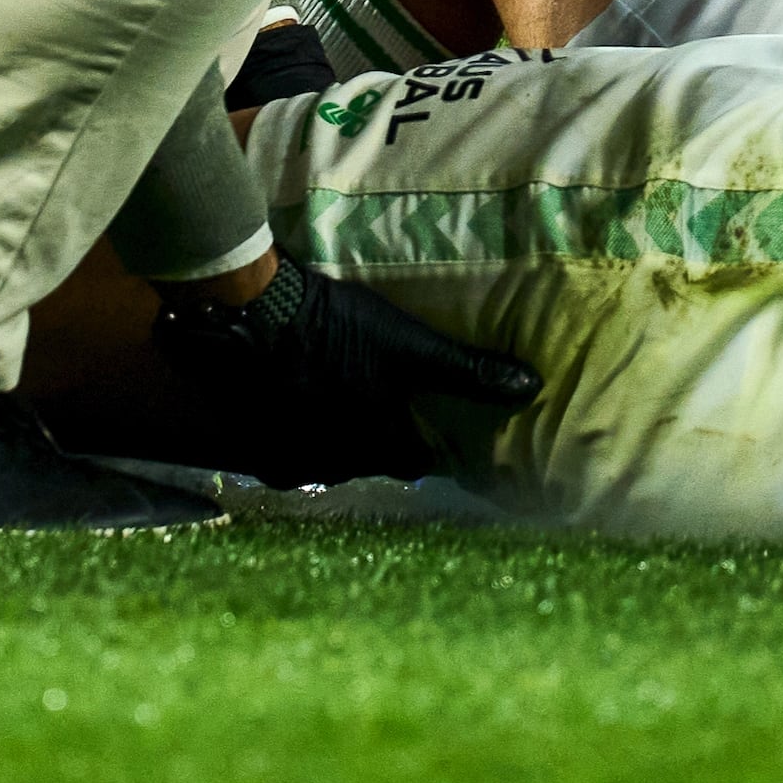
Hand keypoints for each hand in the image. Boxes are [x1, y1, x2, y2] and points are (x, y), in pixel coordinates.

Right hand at [148, 256, 544, 486]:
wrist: (252, 316)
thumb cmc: (339, 329)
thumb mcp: (410, 344)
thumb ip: (468, 370)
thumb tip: (530, 387)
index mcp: (377, 445)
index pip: (416, 463)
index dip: (427, 445)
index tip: (432, 426)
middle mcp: (336, 466)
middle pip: (369, 463)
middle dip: (381, 443)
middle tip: (385, 409)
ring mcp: (290, 460)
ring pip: (327, 462)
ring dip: (337, 443)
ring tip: (343, 408)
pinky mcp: (255, 449)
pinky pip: (284, 458)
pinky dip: (296, 440)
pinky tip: (297, 412)